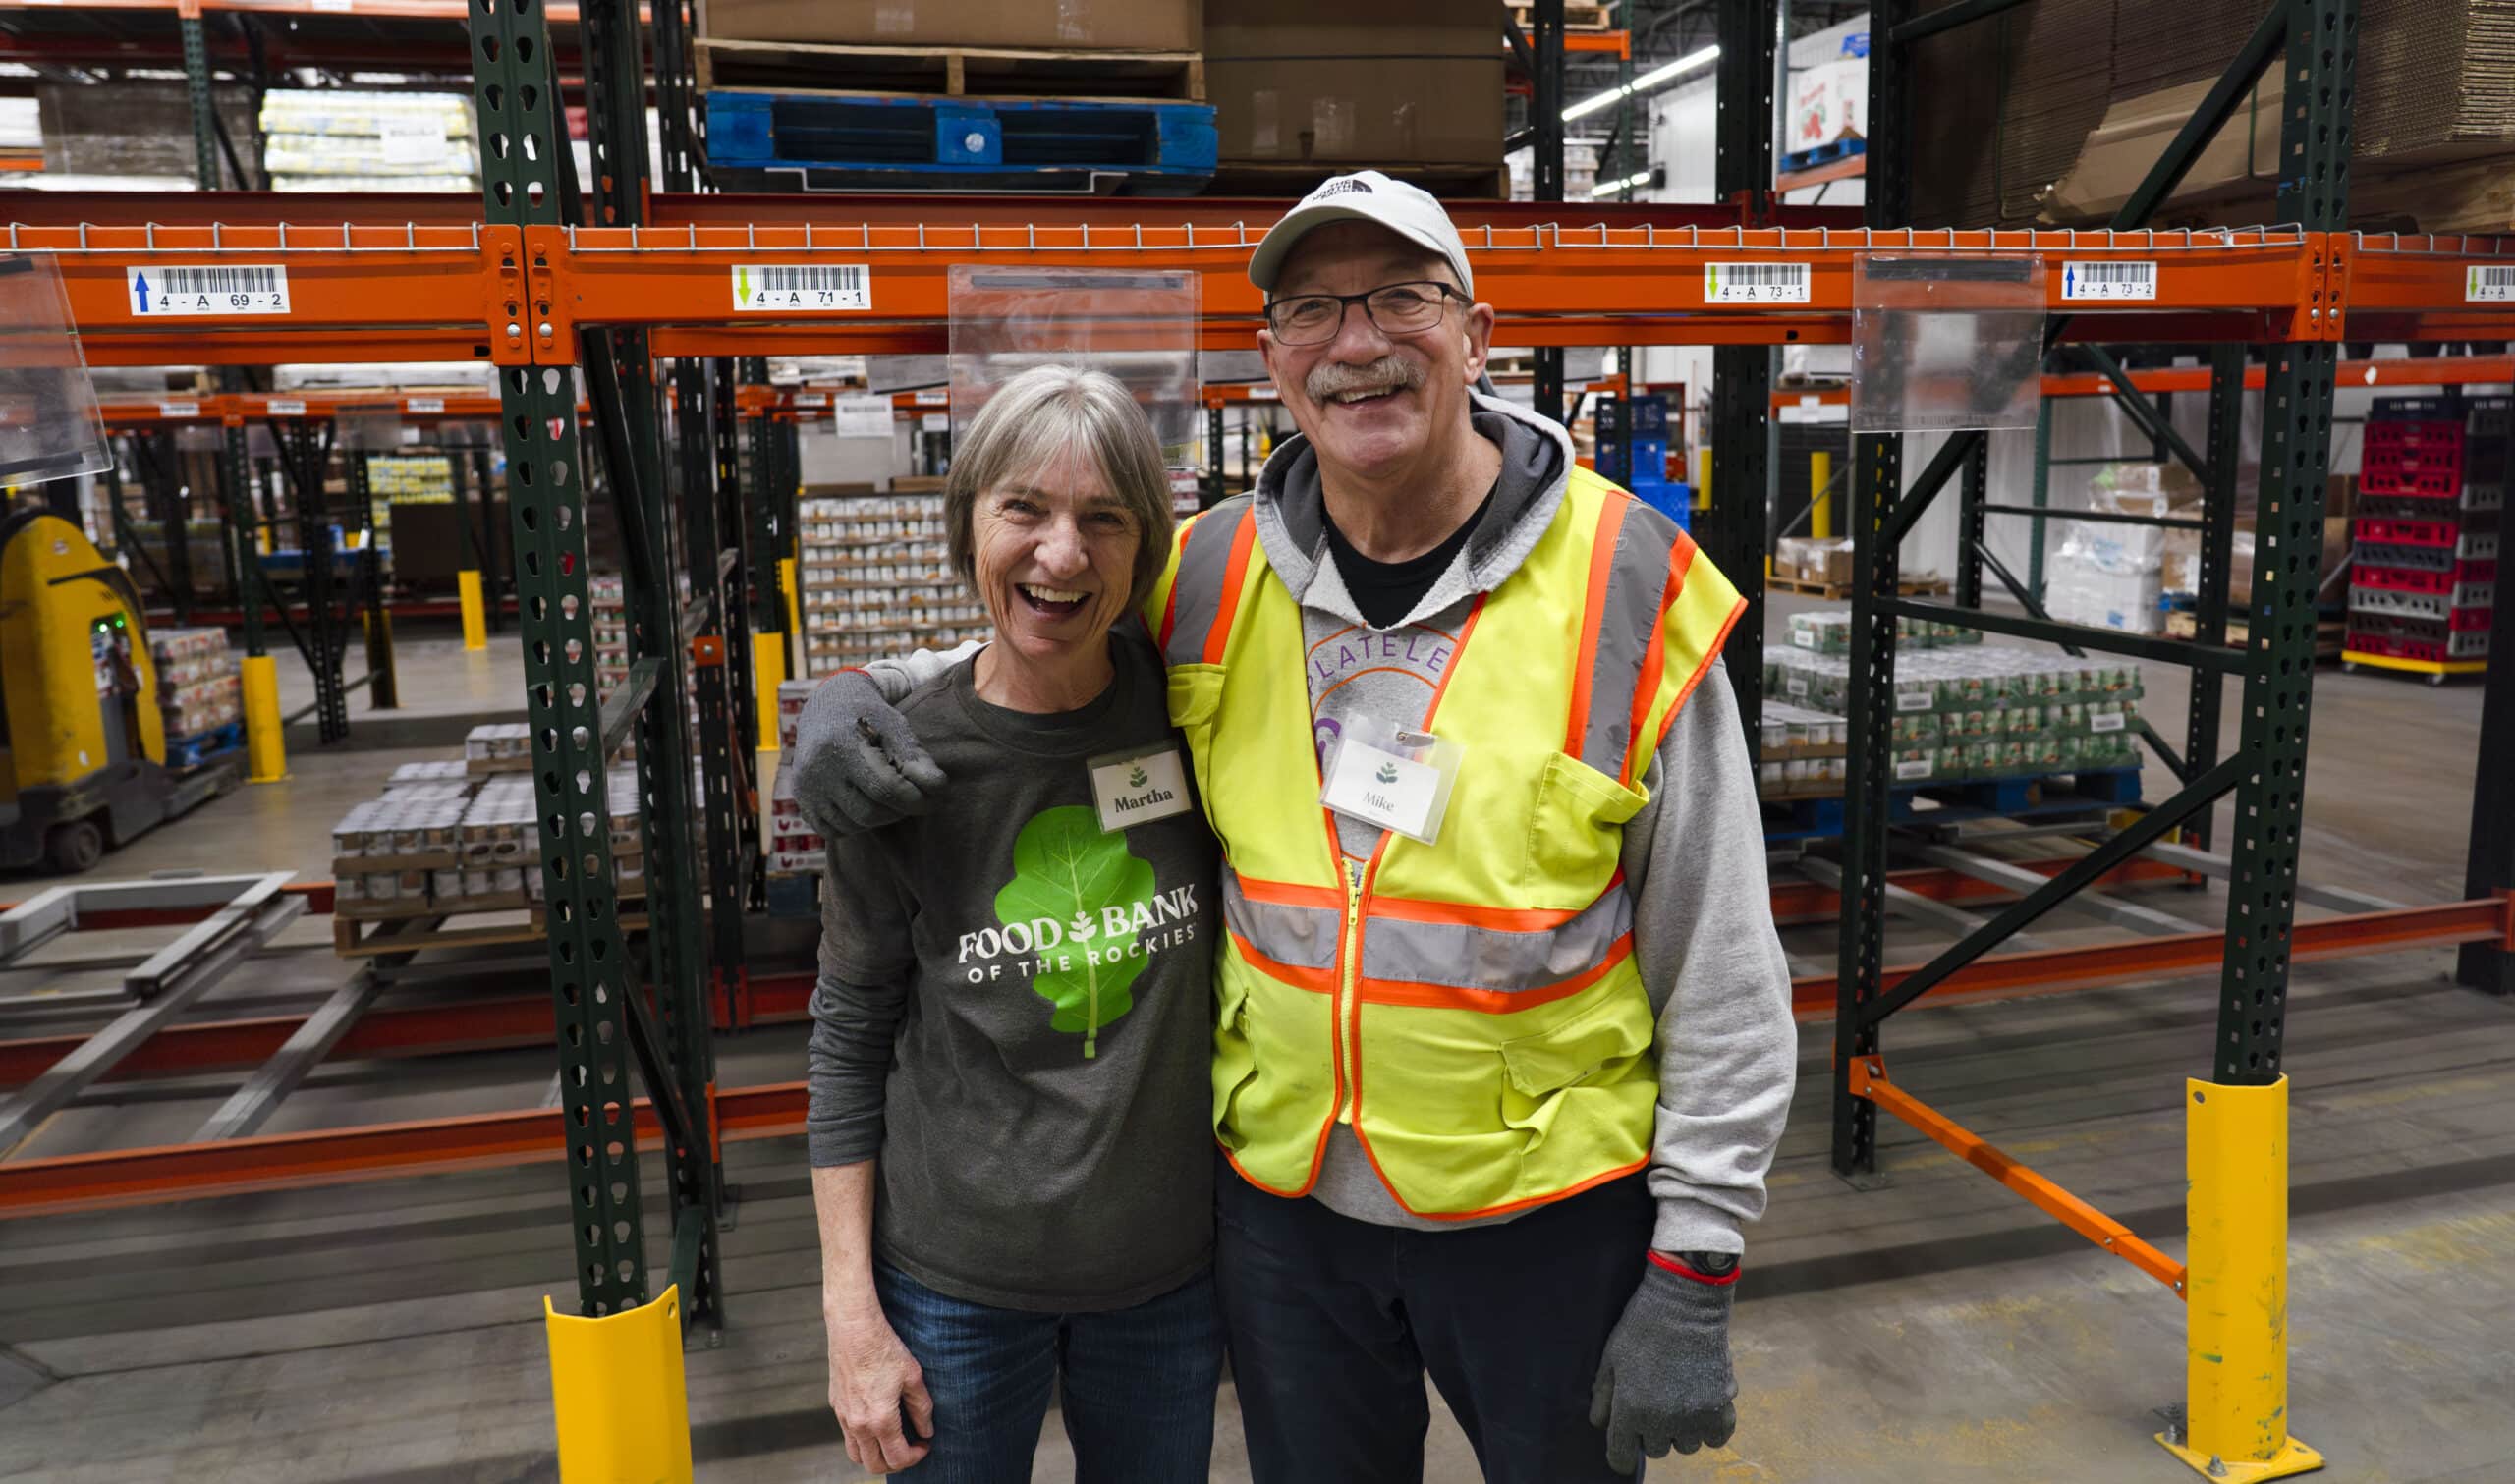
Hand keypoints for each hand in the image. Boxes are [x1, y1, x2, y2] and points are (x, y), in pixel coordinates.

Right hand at [792, 670, 947, 839]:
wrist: (828, 709)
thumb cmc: (871, 719)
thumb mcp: (897, 728)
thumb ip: (916, 759)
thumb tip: (938, 788)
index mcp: (843, 744)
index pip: (886, 787)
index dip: (915, 800)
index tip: (933, 801)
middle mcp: (818, 768)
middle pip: (869, 812)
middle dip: (898, 812)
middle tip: (912, 802)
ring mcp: (806, 787)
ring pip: (852, 825)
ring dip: (879, 820)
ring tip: (890, 801)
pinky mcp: (802, 799)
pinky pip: (832, 831)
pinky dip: (854, 826)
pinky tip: (866, 805)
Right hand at [826, 1309, 935, 1473]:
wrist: (853, 1328)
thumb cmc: (884, 1348)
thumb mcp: (913, 1377)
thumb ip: (921, 1409)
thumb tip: (926, 1431)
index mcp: (880, 1419)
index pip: (898, 1458)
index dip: (916, 1456)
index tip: (925, 1444)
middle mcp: (858, 1424)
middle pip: (874, 1465)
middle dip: (896, 1463)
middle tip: (910, 1447)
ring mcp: (843, 1416)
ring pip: (856, 1455)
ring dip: (876, 1456)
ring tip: (893, 1440)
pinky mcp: (835, 1406)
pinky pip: (848, 1436)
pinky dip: (863, 1440)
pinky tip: (877, 1422)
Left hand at [1589, 1257, 1738, 1473]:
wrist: (1685, 1304)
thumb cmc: (1642, 1327)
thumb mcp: (1611, 1357)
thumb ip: (1603, 1395)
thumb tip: (1600, 1424)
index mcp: (1630, 1409)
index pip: (1621, 1455)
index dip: (1620, 1454)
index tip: (1624, 1447)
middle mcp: (1661, 1420)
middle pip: (1656, 1449)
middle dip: (1651, 1433)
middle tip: (1654, 1406)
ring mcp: (1693, 1416)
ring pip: (1686, 1445)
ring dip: (1681, 1430)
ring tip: (1679, 1402)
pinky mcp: (1720, 1406)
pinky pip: (1716, 1438)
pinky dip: (1710, 1428)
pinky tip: (1702, 1408)